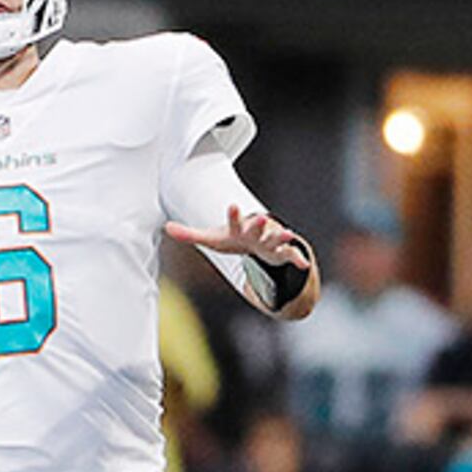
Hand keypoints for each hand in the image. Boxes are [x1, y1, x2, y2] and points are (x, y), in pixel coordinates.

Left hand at [162, 203, 307, 266]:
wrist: (254, 241)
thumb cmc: (231, 239)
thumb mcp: (209, 238)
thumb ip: (188, 234)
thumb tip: (167, 228)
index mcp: (238, 228)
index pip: (234, 220)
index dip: (233, 214)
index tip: (232, 205)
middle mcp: (255, 231)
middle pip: (257, 227)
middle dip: (259, 223)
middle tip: (261, 217)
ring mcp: (269, 241)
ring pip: (276, 238)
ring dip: (281, 236)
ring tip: (287, 233)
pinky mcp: (280, 252)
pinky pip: (290, 256)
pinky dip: (298, 260)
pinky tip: (304, 266)